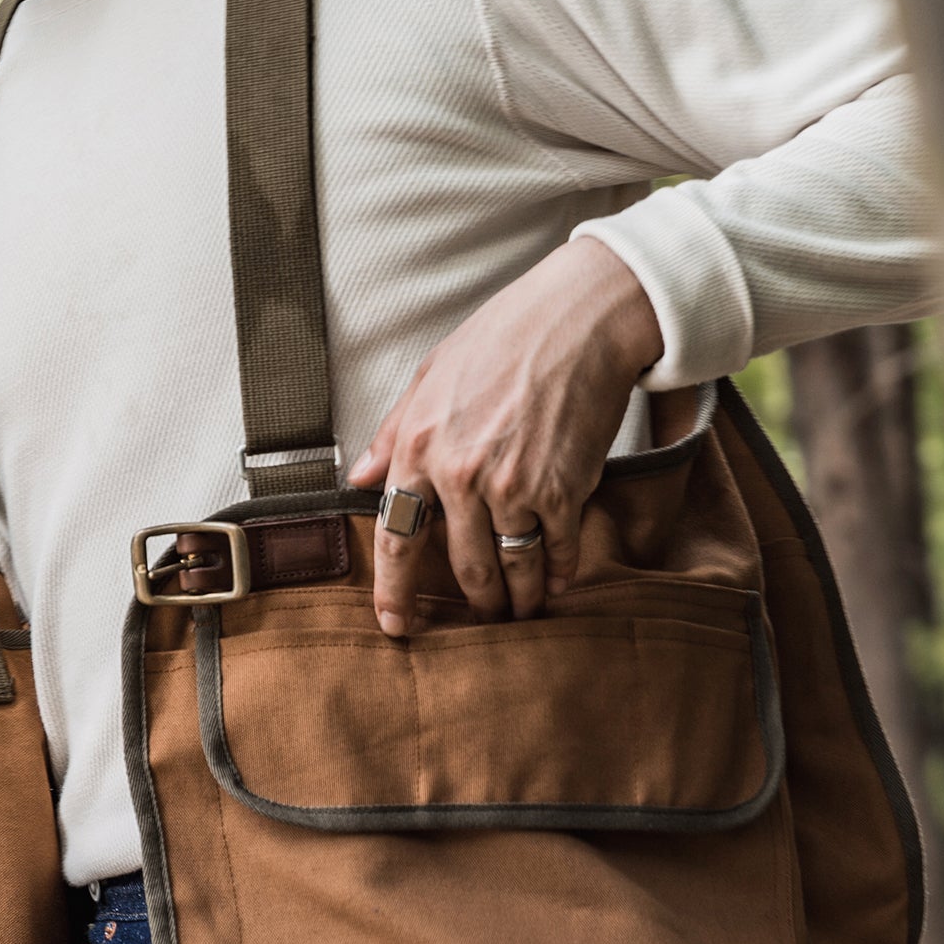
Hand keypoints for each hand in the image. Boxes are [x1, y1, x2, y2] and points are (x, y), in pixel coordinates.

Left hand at [348, 238, 661, 636]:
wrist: (581, 319)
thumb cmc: (504, 338)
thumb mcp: (431, 376)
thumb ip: (394, 432)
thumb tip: (362, 476)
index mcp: (419, 448)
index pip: (395, 539)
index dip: (393, 592)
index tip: (395, 625)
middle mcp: (461, 476)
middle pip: (463, 568)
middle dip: (476, 603)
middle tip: (483, 620)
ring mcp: (513, 487)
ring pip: (512, 568)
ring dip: (518, 600)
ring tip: (522, 613)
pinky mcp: (562, 490)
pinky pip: (557, 550)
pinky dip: (559, 572)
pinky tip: (558, 583)